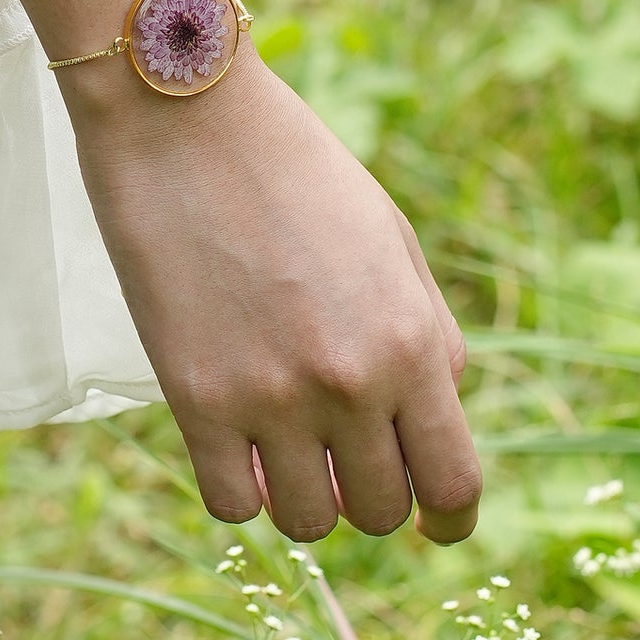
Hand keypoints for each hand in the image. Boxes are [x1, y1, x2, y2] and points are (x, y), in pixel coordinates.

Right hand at [59, 50, 481, 544]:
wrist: (185, 116)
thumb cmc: (293, 165)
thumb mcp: (391, 237)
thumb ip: (428, 332)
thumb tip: (437, 414)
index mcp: (410, 340)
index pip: (454, 483)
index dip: (450, 519)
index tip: (435, 523)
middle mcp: (348, 383)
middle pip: (378, 511)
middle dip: (370, 495)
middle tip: (342, 455)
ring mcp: (268, 398)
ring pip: (305, 522)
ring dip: (303, 496)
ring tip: (283, 447)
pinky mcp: (194, 399)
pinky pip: (230, 504)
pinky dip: (239, 488)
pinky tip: (232, 444)